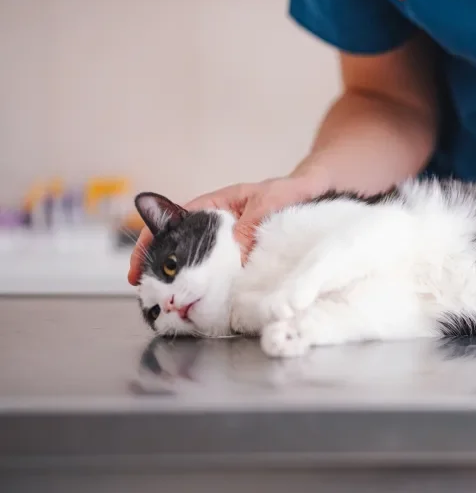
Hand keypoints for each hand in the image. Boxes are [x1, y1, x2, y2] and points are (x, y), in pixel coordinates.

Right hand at [127, 175, 326, 284]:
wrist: (320, 191)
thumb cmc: (294, 189)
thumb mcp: (273, 201)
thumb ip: (253, 222)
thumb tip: (236, 250)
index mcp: (217, 206)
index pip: (173, 221)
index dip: (151, 241)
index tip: (138, 264)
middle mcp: (220, 225)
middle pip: (180, 246)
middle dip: (161, 269)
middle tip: (149, 293)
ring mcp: (233, 243)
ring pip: (202, 264)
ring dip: (187, 281)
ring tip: (172, 303)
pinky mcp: (248, 258)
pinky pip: (226, 274)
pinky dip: (216, 287)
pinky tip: (210, 303)